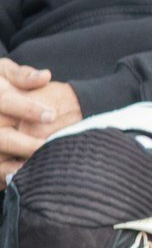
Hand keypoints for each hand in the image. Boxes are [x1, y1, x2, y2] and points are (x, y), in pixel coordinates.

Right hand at [0, 63, 78, 181]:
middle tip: (50, 146)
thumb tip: (44, 77)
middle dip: (25, 143)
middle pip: (1, 137)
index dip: (28, 109)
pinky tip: (27, 174)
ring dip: (16, 164)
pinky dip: (7, 175)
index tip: (51, 115)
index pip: (6, 102)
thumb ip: (21, 75)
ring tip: (43, 163)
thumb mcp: (2, 72)